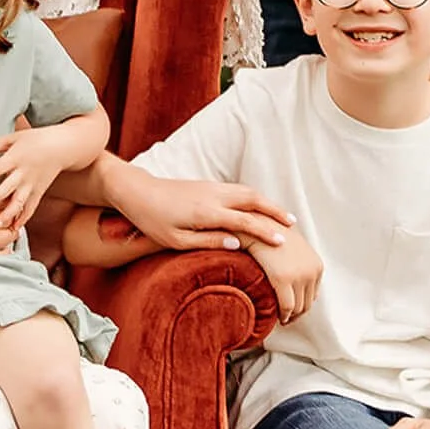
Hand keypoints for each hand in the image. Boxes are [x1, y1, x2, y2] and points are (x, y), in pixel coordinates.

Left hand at [0, 121, 85, 232]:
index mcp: (16, 157)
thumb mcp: (14, 137)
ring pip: (20, 201)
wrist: (61, 147)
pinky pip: (31, 207)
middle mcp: (24, 173)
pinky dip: (24, 218)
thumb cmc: (35, 139)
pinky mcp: (39, 192)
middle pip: (8, 187)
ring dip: (8, 213)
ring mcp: (32, 184)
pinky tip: (15, 228)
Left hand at [123, 178, 296, 254]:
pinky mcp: (207, 185)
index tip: (283, 242)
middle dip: (274, 211)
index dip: (265, 232)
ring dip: (267, 202)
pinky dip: (254, 198)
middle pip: (252, 200)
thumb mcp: (176, 240)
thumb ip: (208, 241)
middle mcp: (213, 195)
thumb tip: (238, 243)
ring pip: (247, 191)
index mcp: (206, 212)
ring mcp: (211, 187)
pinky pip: (238, 189)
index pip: (244, 222)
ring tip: (282, 215)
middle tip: (293, 224)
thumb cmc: (153, 220)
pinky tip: (260, 207)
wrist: (136, 191)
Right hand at [255, 225, 323, 323]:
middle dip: (297, 314)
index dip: (302, 305)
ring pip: (298, 308)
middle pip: (307, 304)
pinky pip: (287, 307)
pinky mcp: (284, 279)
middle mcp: (312, 272)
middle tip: (285, 320)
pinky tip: (277, 316)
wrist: (258, 224)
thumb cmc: (272, 236)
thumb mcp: (293, 249)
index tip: (292, 311)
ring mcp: (299, 276)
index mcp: (317, 266)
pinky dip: (283, 315)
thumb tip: (296, 286)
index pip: (313, 295)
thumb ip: (299, 265)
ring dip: (290, 317)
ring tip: (280, 319)